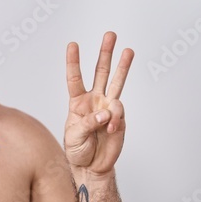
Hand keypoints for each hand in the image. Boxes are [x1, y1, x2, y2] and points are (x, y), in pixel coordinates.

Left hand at [64, 32, 133, 176]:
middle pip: (100, 73)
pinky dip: (114, 121)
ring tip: (128, 50)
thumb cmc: (78, 151)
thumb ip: (88, 123)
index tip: (72, 44)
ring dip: (123, 66)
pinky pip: (119, 113)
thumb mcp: (74, 137)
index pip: (75, 78)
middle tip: (110, 34)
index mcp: (78, 102)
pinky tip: (109, 130)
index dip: (74, 62)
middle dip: (105, 53)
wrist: (92, 166)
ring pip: (117, 83)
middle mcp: (94, 100)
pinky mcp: (119, 118)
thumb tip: (105, 112)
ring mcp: (109, 107)